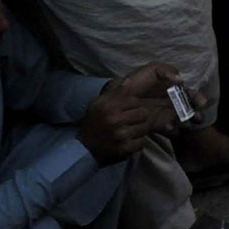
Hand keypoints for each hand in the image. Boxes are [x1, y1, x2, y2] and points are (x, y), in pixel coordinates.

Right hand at [80, 63, 199, 162]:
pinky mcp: (124, 149)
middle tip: (136, 121)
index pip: (136, 101)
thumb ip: (116, 92)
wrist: (84, 147)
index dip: (140, 104)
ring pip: (144, 128)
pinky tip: (130, 140)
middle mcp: (115, 119)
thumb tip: (129, 79)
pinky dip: (138, 142)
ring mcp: (120, 135)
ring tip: (132, 130)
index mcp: (110, 105)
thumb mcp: (100, 103)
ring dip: (141, 129)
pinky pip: (142, 142)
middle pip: (144, 114)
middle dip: (142, 117)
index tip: (139, 108)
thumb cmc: (94, 122)